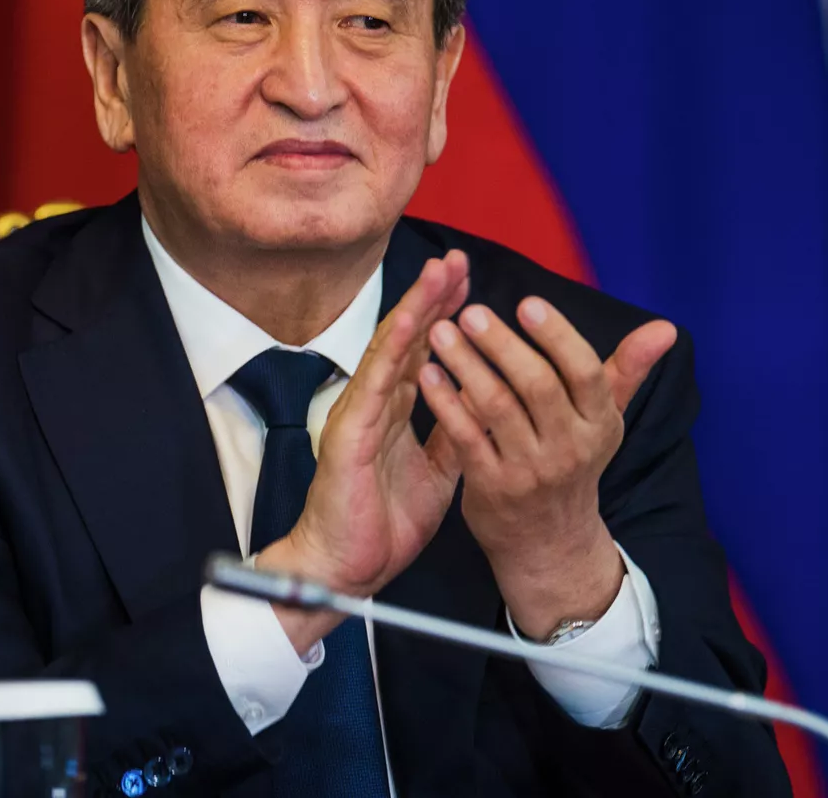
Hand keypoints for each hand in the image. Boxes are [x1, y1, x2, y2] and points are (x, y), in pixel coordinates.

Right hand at [254, 250, 471, 650]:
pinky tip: (412, 318)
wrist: (346, 569)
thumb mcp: (435, 476)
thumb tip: (481, 409)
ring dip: (418, 307)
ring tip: (441, 271)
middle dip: (435, 297)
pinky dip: (395, 347)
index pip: (424, 354)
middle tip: (458, 259)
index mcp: (396, 414)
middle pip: (408, 339)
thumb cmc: (381, 526)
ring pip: (391, 348)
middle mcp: (376, 403)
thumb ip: (452, 438)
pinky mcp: (349, 430)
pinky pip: (376, 381)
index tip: (470, 283)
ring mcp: (360, 412)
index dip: (446, 317)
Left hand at [417, 296, 676, 634]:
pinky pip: (466, 437)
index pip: (584, 373)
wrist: (550, 544)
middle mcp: (569, 448)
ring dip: (466, 366)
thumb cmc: (574, 463)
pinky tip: (427, 373)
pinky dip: (445, 403)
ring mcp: (529, 470)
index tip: (527, 303)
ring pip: (496, 407)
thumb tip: (667, 327)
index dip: (557, 337)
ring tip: (439, 332)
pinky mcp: (491, 487)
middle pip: (537, 386)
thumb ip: (628, 370)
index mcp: (599, 423)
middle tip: (470, 312)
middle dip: (502, 345)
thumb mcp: (605, 421)